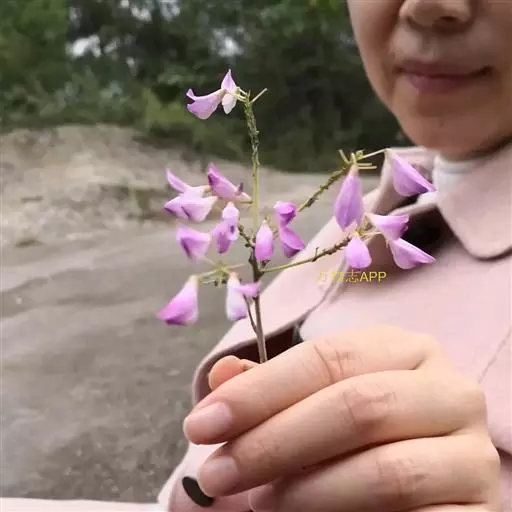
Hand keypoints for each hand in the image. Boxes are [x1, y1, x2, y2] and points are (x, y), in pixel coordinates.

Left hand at [183, 326, 501, 511]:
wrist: (420, 486)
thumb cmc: (357, 435)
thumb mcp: (314, 402)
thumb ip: (271, 389)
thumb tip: (220, 377)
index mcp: (405, 350)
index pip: (328, 358)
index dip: (259, 391)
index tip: (202, 423)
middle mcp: (449, 391)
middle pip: (356, 407)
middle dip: (274, 442)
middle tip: (216, 472)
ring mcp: (473, 455)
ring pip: (384, 472)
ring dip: (306, 492)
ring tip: (259, 503)